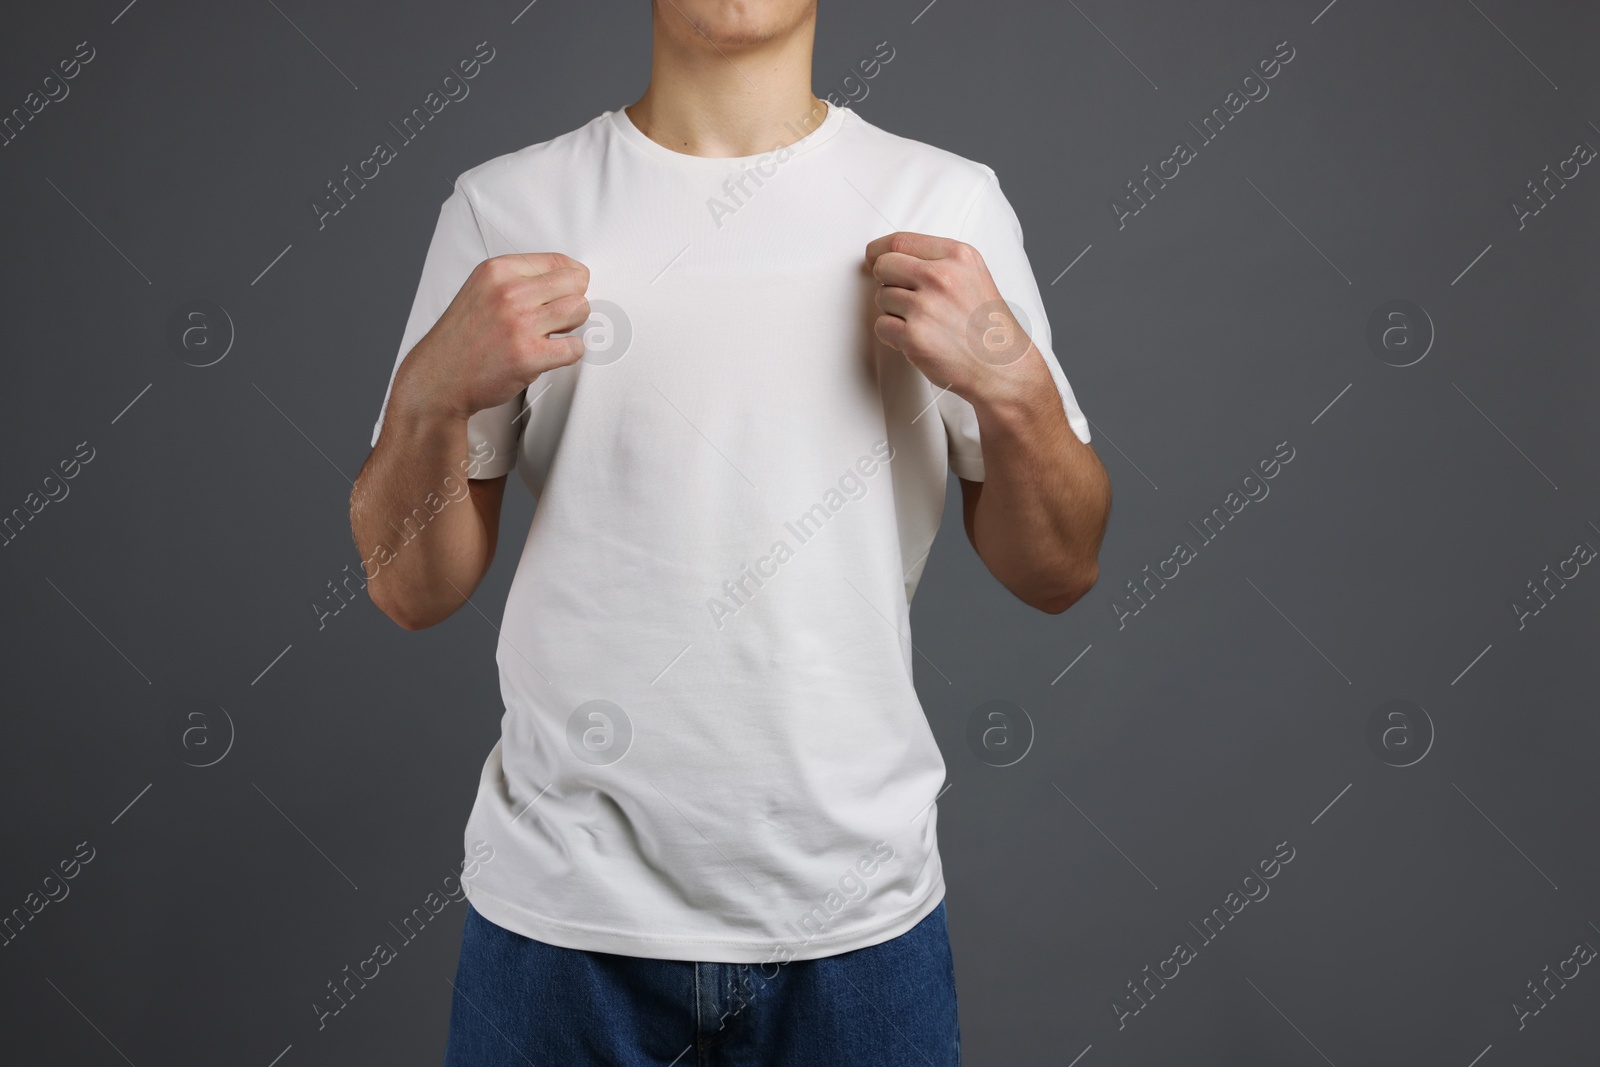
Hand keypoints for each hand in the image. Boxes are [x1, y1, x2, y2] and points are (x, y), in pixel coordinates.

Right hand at [398, 252, 590, 422]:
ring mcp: (519, 324)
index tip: (570, 290)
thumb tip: (565, 277)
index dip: (571, 277)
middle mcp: (508, 293)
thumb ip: (517, 280)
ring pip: (580, 310)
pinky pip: (575, 347)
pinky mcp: (529, 355)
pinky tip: (553, 353)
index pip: (557, 260)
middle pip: (575, 283)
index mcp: (497, 271)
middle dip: (574, 299)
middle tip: (559, 315)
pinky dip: (571, 352)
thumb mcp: (481, 290)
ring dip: (574, 324)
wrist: (438, 377)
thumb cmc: (462, 338)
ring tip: (554, 333)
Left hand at [865, 231, 1033, 402]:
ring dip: (893, 311)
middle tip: (903, 298)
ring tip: (922, 323)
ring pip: (881, 297)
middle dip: (885, 281)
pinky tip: (917, 339)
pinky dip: (893, 335)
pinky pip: (882, 326)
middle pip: (884, 266)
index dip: (880, 251)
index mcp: (958, 256)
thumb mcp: (973, 275)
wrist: (1002, 366)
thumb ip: (938, 261)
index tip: (875, 260)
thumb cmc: (988, 325)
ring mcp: (926, 306)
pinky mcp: (914, 336)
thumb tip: (892, 256)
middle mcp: (942, 277)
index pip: (900, 240)